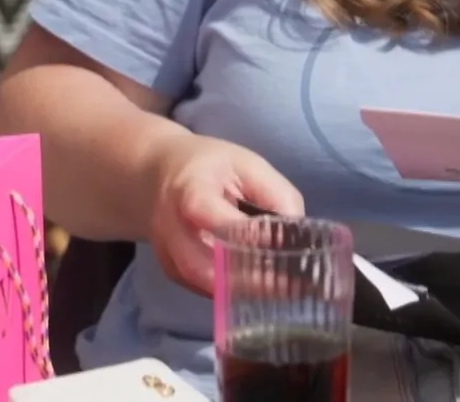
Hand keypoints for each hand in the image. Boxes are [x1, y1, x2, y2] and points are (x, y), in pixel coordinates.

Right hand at [146, 134, 303, 296]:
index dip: (251, 238)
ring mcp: (166, 252)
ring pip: (203, 284)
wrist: (160, 173)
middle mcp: (171, 226)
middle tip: (287, 285)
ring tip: (278, 290)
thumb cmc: (212, 167)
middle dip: (248, 279)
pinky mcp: (170, 270)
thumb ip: (278, 197)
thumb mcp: (250, 166)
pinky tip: (258, 289)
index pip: (217, 221)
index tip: (287, 250)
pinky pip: (202, 289)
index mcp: (192, 191)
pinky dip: (230, 293)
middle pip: (204, 266)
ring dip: (242, 291)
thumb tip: (299, 237)